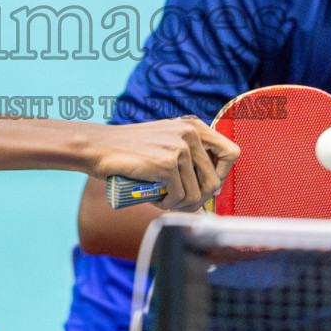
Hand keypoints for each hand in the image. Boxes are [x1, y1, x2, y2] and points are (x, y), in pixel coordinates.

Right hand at [92, 116, 239, 211]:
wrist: (100, 148)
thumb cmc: (131, 151)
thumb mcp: (166, 142)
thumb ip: (188, 156)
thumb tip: (213, 191)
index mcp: (194, 126)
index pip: (231, 153)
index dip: (222, 174)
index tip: (205, 185)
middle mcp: (190, 133)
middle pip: (214, 181)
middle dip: (198, 199)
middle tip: (178, 202)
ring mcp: (179, 148)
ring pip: (196, 194)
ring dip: (179, 204)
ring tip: (162, 198)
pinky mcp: (166, 164)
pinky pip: (179, 198)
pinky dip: (166, 204)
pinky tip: (153, 197)